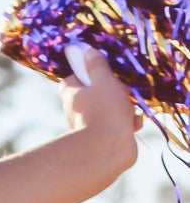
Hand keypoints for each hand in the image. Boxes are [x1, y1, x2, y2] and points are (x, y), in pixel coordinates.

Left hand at [60, 43, 139, 165]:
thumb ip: (97, 65)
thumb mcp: (103, 80)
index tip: (103, 74)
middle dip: (115, 92)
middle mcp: (75, 111)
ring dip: (124, 109)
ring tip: (129, 113)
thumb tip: (87, 52)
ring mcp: (87, 127)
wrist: (107, 150)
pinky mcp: (100, 140)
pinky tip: (133, 126)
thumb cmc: (104, 110)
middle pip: (96, 93)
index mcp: (70, 94)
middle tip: (123, 93)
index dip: (90, 74)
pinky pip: (115, 127)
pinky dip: (125, 124)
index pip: (74, 78)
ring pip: (109, 110)